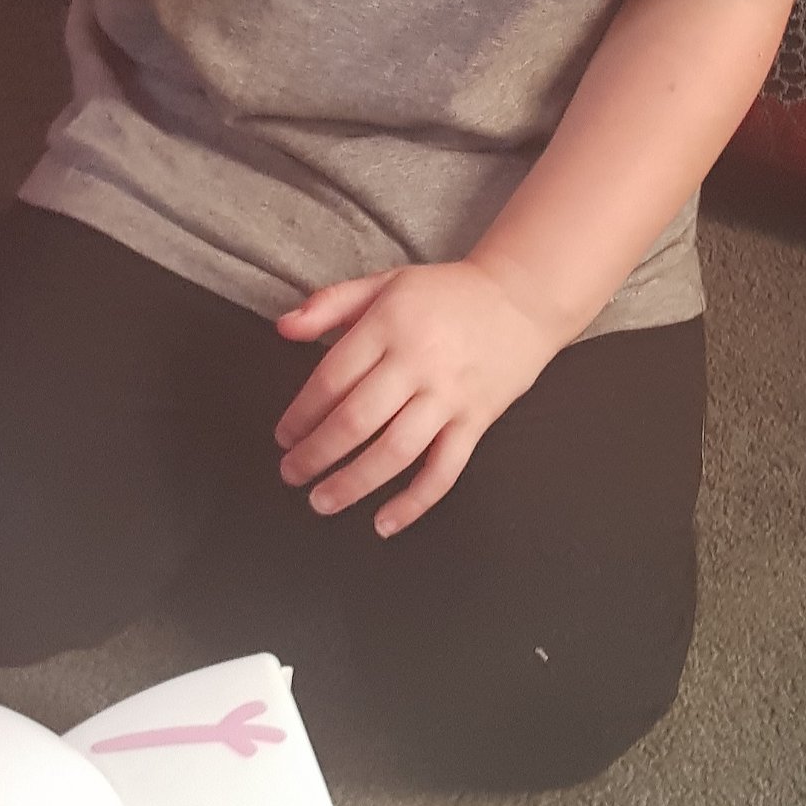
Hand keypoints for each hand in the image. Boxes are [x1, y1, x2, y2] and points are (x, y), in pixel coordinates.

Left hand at [272, 258, 565, 536]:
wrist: (523, 299)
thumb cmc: (445, 294)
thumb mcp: (385, 283)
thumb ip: (329, 303)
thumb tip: (282, 328)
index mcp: (389, 325)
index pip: (332, 379)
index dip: (301, 414)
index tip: (284, 436)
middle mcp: (418, 363)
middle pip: (356, 420)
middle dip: (316, 454)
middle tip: (291, 474)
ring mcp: (449, 396)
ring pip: (394, 452)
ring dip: (352, 483)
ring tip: (321, 501)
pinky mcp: (476, 421)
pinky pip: (444, 470)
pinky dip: (414, 502)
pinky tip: (384, 523)